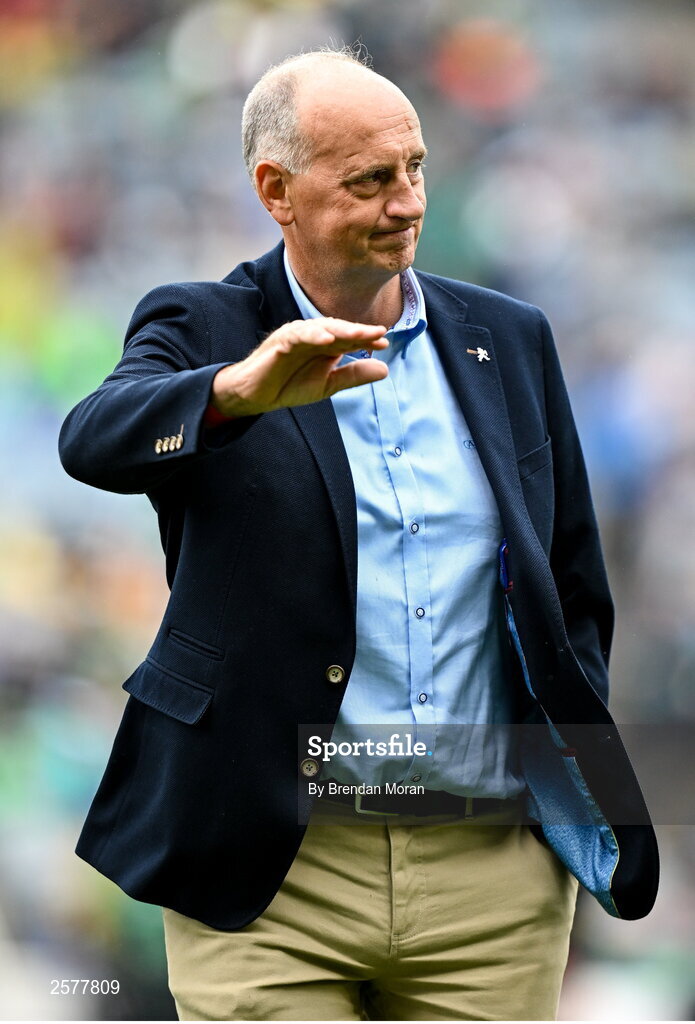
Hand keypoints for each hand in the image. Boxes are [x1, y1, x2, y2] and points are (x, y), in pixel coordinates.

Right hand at [210, 317, 388, 416]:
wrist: (256, 395)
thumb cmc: (289, 385)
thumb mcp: (328, 385)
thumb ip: (353, 376)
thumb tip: (385, 370)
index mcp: (326, 345)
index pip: (350, 339)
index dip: (367, 340)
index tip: (384, 343)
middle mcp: (314, 336)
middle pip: (340, 330)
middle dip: (359, 332)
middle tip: (379, 333)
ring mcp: (297, 336)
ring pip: (322, 328)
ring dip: (341, 330)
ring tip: (359, 334)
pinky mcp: (280, 341)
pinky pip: (298, 335)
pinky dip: (312, 335)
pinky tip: (327, 339)